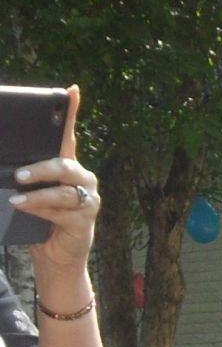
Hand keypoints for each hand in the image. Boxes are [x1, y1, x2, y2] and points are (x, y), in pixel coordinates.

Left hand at [15, 88, 98, 276]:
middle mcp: (82, 180)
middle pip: (64, 165)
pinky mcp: (85, 221)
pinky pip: (63, 212)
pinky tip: (27, 211)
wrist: (55, 256)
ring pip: (63, 191)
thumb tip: (5, 165)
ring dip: (38, 195)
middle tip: (19, 175)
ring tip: (17, 199)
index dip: (71, 112)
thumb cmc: (40, 220)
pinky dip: (42, 211)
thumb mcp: (31, 192)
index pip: (68, 135)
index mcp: (67, 167)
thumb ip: (26, 177)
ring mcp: (88, 200)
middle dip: (40, 169)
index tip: (70, 90)